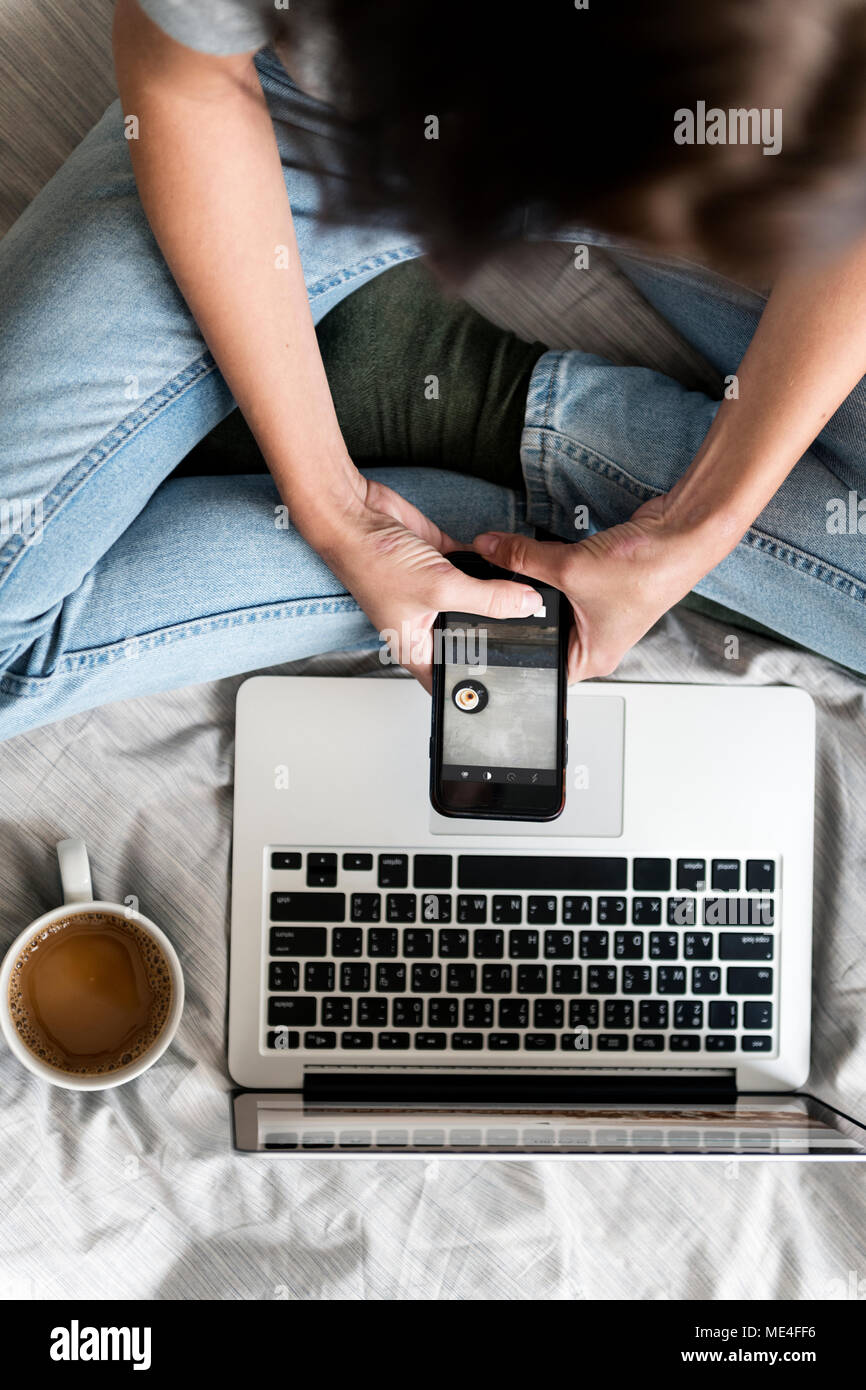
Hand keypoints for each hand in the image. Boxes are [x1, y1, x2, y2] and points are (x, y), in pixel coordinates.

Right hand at [302, 476, 544, 689]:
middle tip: (527, 628)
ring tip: (520, 591)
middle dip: (496, 632)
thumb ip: (488, 598)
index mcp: (416, 647)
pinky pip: (477, 569)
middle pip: (472, 637)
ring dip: (497, 594)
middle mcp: (427, 624)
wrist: (356, 516)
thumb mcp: (439, 588)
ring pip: (479, 601)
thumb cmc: (371, 562)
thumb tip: (526, 604)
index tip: (509, 678)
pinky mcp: (444, 564)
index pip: (451, 679)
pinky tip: (502, 563)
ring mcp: (436, 593)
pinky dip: (490, 564)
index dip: (475, 684)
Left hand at [474, 497, 713, 681]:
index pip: (540, 666)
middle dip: (521, 608)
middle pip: (542, 630)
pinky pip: (564, 580)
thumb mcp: (571, 567)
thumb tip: (490, 549)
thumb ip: (522, 559)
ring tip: (523, 570)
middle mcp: (595, 639)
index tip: (488, 626)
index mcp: (591, 656)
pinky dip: (553, 567)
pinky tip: (545, 555)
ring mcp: (598, 612)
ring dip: (537, 584)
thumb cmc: (648, 571)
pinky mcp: (599, 583)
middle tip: (498, 592)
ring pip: (551, 601)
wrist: (681, 533)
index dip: (513, 647)